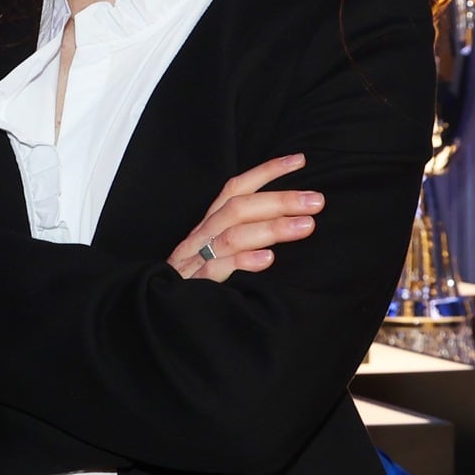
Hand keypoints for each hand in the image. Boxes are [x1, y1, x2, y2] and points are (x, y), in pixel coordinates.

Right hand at [168, 155, 321, 279]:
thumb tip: (292, 222)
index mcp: (210, 224)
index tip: (300, 161)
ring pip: (231, 236)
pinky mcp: (192, 286)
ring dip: (270, 228)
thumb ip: (246, 235)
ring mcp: (194, 260)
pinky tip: (267, 259)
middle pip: (238, 209)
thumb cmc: (197, 280)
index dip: (267, 172)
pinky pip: (215, 270)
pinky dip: (241, 262)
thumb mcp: (219, 251)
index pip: (237, 189)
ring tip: (305, 227)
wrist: (158, 313)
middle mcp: (202, 236)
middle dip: (280, 201)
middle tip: (316, 201)